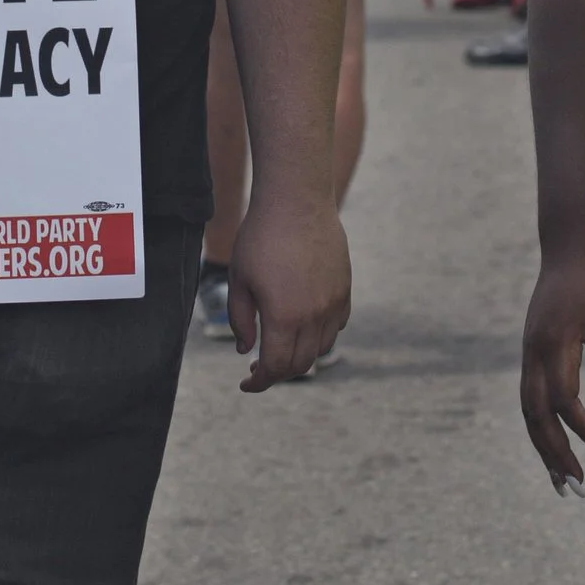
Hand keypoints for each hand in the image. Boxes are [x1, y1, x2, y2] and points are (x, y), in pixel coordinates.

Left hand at [227, 192, 349, 390]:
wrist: (297, 201)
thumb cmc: (260, 238)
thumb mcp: (239, 280)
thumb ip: (240, 319)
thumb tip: (247, 350)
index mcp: (284, 317)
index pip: (276, 367)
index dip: (260, 382)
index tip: (247, 383)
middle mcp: (314, 315)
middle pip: (301, 364)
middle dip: (279, 373)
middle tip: (259, 367)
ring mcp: (334, 302)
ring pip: (322, 347)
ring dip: (301, 355)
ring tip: (281, 345)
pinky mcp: (345, 287)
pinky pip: (337, 325)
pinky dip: (321, 335)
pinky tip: (304, 325)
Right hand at [518, 248, 584, 493]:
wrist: (570, 249)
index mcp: (556, 342)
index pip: (565, 400)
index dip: (583, 430)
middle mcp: (533, 350)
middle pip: (537, 415)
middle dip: (555, 454)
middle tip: (578, 487)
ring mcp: (526, 352)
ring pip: (528, 411)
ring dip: (543, 447)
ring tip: (562, 481)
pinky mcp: (529, 352)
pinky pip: (529, 398)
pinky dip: (539, 427)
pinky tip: (554, 446)